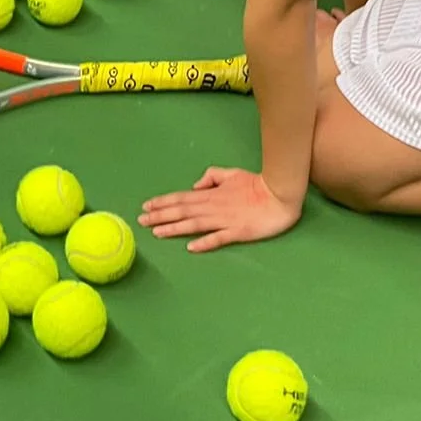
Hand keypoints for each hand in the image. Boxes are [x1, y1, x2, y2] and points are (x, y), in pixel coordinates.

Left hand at [140, 167, 302, 252]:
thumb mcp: (232, 174)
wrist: (280, 195)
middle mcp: (213, 207)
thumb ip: (212, 177)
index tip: (146, 206)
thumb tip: (196, 184)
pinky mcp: (238, 233)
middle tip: (141, 221)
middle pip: (182, 211)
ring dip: (174, 228)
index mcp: (211, 194)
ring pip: (194, 224)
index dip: (163, 202)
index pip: (182, 197)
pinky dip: (204, 242)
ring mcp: (225, 221)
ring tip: (156, 232)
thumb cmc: (257, 183)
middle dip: (160, 215)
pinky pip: (219, 238)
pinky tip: (191, 247)